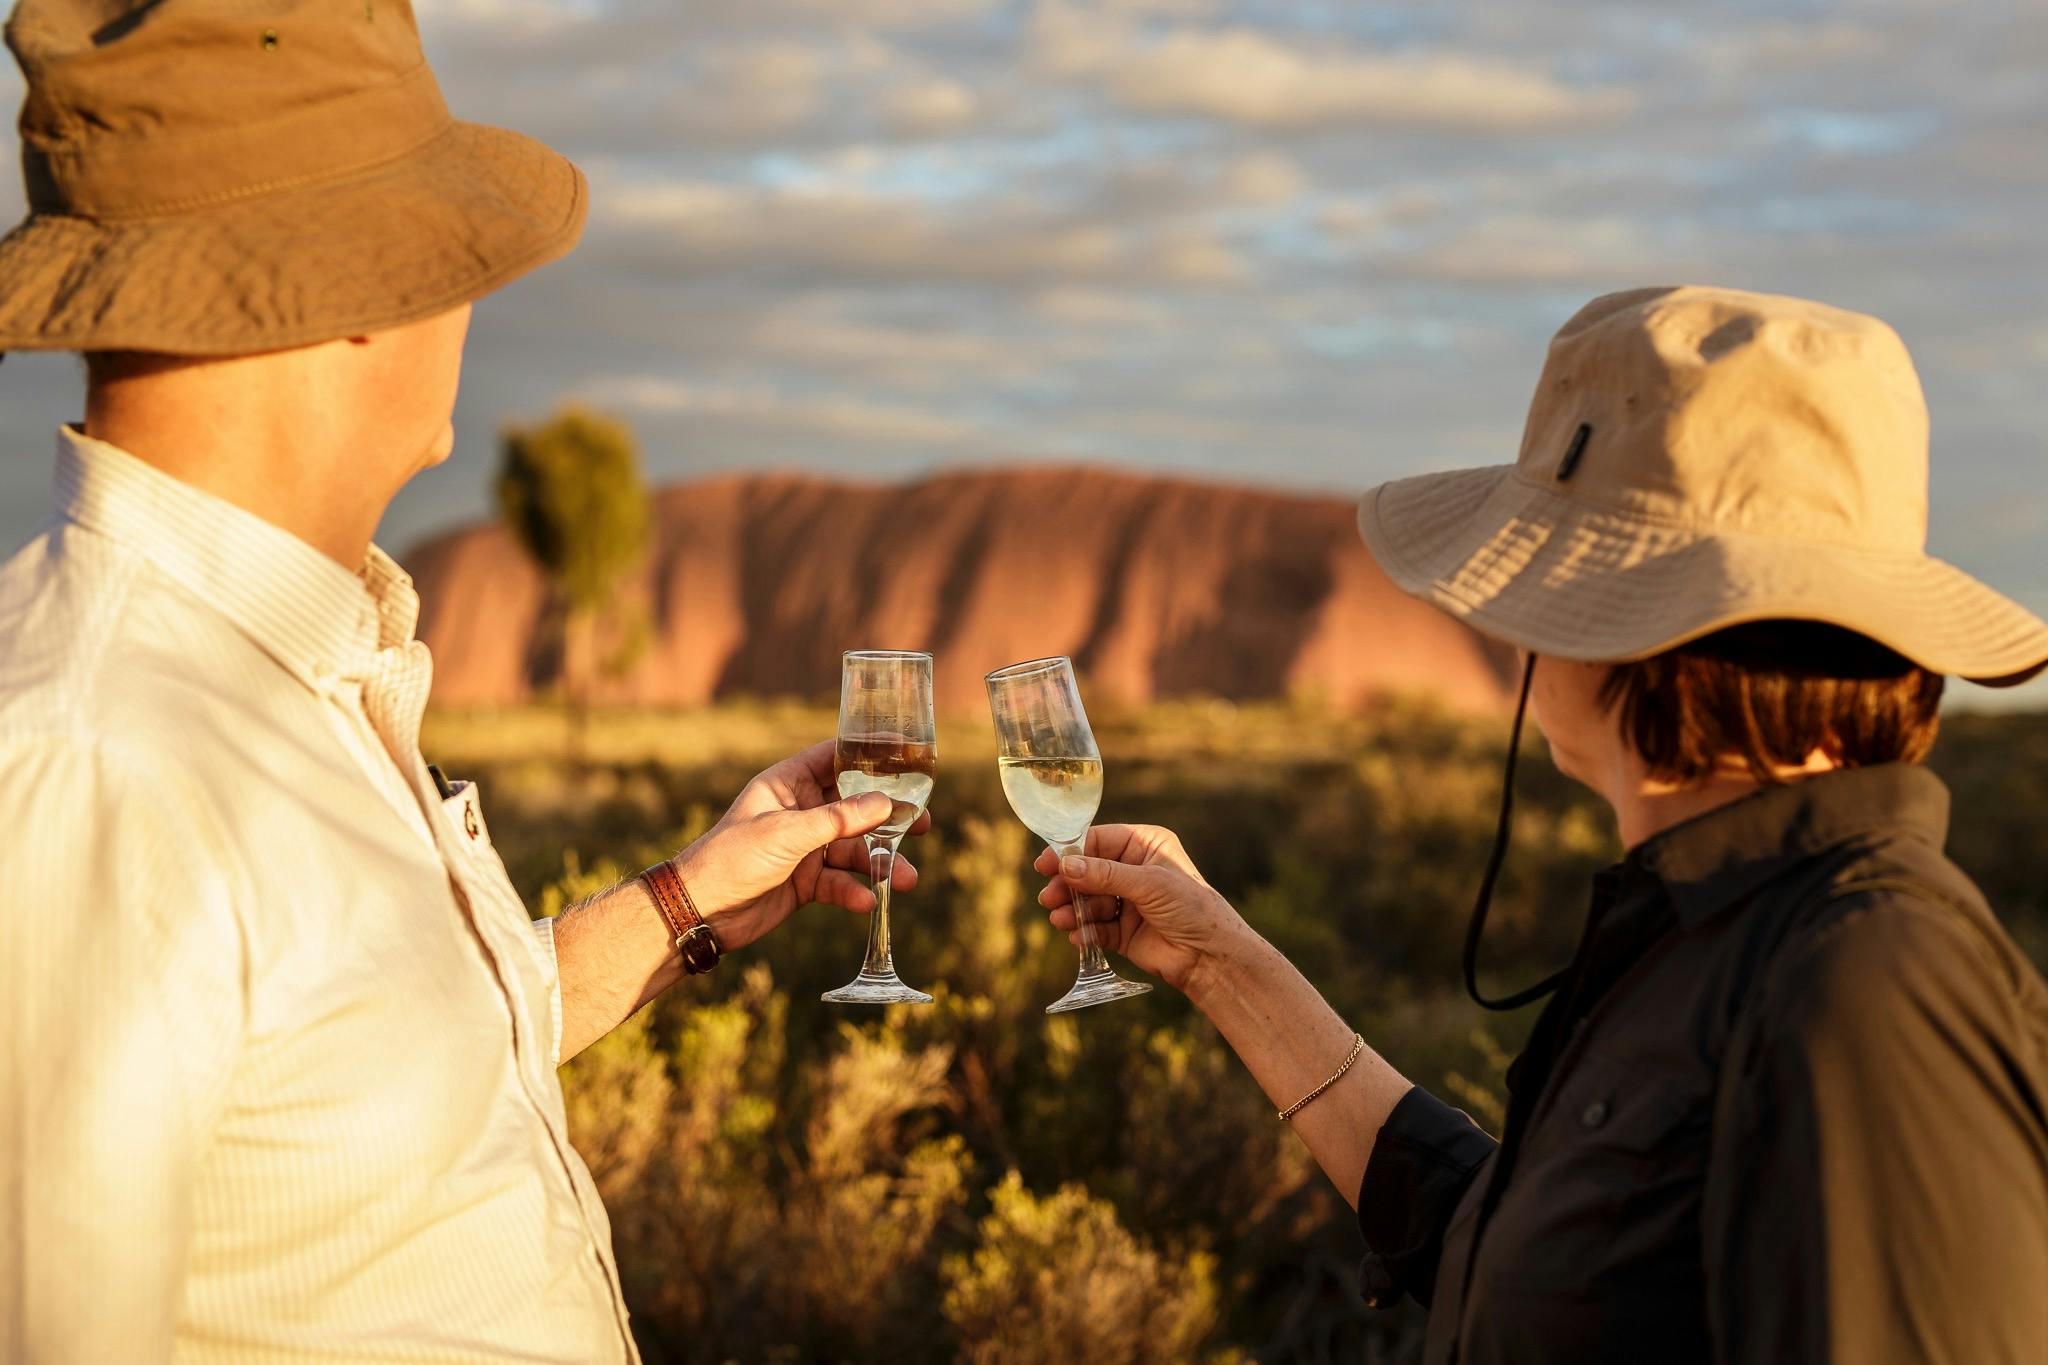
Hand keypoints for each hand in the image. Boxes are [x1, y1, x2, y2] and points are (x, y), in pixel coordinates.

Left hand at [672, 740, 929, 952]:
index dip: (868, 756)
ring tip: (905, 879)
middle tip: (923, 822)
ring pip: (852, 849)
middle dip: (888, 818)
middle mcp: (799, 811)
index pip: (833, 759)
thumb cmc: (733, 858)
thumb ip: (838, 819)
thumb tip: (885, 802)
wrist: (700, 911)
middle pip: (853, 807)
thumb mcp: (788, 833)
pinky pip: (838, 882)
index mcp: (786, 784)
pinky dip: (853, 891)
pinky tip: (867, 901)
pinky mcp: (804, 881)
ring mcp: (803, 847)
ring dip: (879, 863)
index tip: (906, 756)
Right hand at [1034, 824, 1247, 991]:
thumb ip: (1105, 875)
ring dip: (1072, 910)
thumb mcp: (1149, 884)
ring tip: (1060, 919)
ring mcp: (1127, 901)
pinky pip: (1095, 927)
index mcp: (1144, 845)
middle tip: (1050, 897)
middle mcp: (1133, 870)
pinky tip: (1078, 936)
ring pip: (1087, 901)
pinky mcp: (1122, 931)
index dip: (1070, 852)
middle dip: (1068, 885)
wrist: (1210, 955)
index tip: (1046, 864)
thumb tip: (1066, 866)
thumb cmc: (1191, 908)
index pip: (1098, 841)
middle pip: (1087, 872)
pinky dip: (1084, 931)